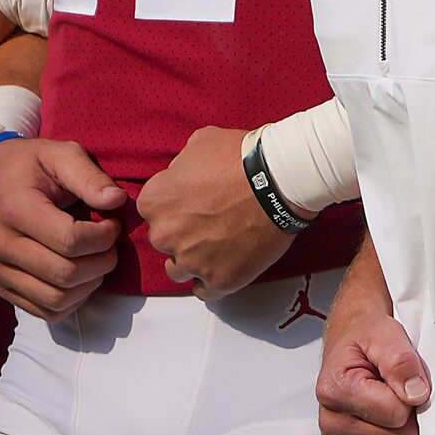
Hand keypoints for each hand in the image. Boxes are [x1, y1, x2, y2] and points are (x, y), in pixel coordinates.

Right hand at [0, 134, 122, 318]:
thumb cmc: (29, 165)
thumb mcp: (60, 154)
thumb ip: (90, 176)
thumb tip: (117, 201)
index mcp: (15, 210)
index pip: (70, 241)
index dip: (104, 236)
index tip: (112, 223)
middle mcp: (0, 245)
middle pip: (65, 274)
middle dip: (103, 262)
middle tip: (110, 244)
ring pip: (56, 299)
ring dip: (90, 284)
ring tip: (97, 259)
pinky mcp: (1, 287)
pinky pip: (45, 311)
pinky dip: (72, 301)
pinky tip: (81, 276)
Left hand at [136, 125, 296, 296]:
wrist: (281, 180)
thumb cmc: (243, 157)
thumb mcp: (200, 142)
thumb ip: (180, 164)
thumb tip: (180, 175)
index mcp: (154, 201)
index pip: (154, 211)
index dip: (176, 206)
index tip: (195, 203)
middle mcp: (164, 234)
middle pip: (164, 241)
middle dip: (184, 233)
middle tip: (213, 221)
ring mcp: (191, 260)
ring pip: (179, 269)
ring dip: (194, 259)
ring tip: (220, 245)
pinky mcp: (219, 280)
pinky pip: (204, 291)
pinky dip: (212, 282)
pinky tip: (225, 266)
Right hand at [318, 296, 427, 434]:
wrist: (352, 344)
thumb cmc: (370, 340)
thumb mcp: (387, 336)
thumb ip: (401, 362)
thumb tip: (416, 395)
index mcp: (335, 391)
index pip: (395, 414)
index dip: (413, 399)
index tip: (408, 383)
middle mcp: (329, 421)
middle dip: (412, 422)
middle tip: (406, 400)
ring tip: (398, 415)